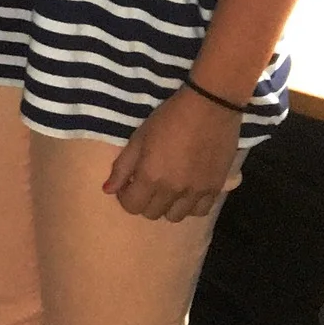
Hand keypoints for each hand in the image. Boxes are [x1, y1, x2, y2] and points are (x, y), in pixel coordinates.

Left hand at [104, 85, 243, 220]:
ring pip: (176, 217)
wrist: (209, 108)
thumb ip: (122, 167)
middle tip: (146, 183)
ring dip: (166, 206)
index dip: (126, 197)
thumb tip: (107, 190)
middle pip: (152, 213)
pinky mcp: (216, 188)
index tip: (128, 184)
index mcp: (151, 176)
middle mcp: (173, 190)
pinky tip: (186, 191)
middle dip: (144, 201)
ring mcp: (196, 192)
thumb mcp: (138, 138)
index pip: (132, 206)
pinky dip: (190, 206)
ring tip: (166, 188)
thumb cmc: (168, 118)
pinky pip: (200, 211)